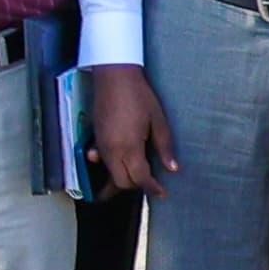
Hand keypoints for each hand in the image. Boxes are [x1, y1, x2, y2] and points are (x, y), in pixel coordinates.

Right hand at [92, 64, 175, 195]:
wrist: (114, 77)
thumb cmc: (139, 97)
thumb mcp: (159, 121)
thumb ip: (164, 147)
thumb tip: (172, 168)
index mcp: (128, 146)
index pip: (140, 178)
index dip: (152, 188)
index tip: (163, 192)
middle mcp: (111, 150)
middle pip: (121, 181)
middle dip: (137, 186)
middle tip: (152, 183)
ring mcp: (100, 144)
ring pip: (110, 172)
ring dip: (124, 178)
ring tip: (140, 175)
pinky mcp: (96, 137)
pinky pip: (102, 160)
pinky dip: (112, 167)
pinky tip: (121, 163)